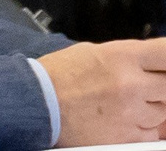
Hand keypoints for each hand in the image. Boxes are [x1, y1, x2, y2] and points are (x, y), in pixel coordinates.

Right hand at [43, 38, 165, 145]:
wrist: (38, 104)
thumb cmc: (59, 76)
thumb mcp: (92, 52)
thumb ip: (126, 58)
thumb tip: (149, 64)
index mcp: (121, 57)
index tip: (164, 63)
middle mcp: (131, 84)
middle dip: (159, 85)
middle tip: (144, 85)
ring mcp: (132, 113)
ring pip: (164, 112)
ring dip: (150, 107)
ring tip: (125, 103)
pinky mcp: (128, 137)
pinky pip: (152, 134)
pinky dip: (142, 127)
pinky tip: (123, 119)